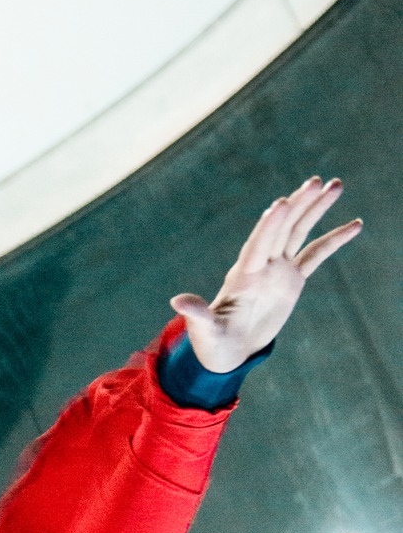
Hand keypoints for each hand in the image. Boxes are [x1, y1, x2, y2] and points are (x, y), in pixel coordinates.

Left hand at [171, 176, 361, 372]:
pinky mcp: (292, 279)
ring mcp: (278, 270)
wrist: (228, 350)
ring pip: (299, 232)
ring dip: (316, 209)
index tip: (281, 203)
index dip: (268, 226)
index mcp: (242, 276)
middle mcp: (261, 266)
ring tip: (336, 184)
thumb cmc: (212, 342)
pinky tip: (355, 225)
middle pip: (282, 230)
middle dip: (298, 206)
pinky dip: (334, 240)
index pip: (257, 246)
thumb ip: (196, 314)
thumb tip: (177, 301)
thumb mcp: (204, 331)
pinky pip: (316, 255)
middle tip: (316, 182)